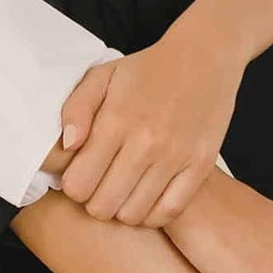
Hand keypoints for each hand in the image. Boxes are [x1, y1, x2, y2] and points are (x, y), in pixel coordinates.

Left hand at [53, 33, 243, 227]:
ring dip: (122, 209)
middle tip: (101, 184)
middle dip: (94, 201)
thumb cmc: (147, 70)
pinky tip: (146, 197)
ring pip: (133, 215)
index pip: (78, 185)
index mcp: (116, 120)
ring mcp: (175, 156)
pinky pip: (168, 212)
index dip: (74, 185)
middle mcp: (145, 142)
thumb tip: (68, 147)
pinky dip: (151, 214)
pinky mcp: (199, 166)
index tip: (81, 173)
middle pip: (102, 207)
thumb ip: (76, 110)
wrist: (204, 57)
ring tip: (123, 190)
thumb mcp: (102, 76)